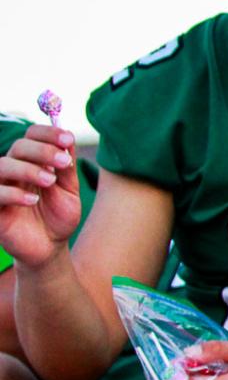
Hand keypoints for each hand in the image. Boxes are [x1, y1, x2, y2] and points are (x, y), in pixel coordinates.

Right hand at [0, 126, 81, 267]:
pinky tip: (32, 200)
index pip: (32, 135)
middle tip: (64, 162)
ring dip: (27, 169)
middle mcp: (13, 170)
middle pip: (18, 147)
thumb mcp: (69, 190)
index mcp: (32, 161)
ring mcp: (1, 188)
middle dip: (42, 150)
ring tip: (49, 181)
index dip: (48, 133)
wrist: (50, 246)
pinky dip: (13, 194)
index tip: (68, 139)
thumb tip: (68, 138)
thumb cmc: (58, 215)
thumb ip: (66, 167)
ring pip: (2, 166)